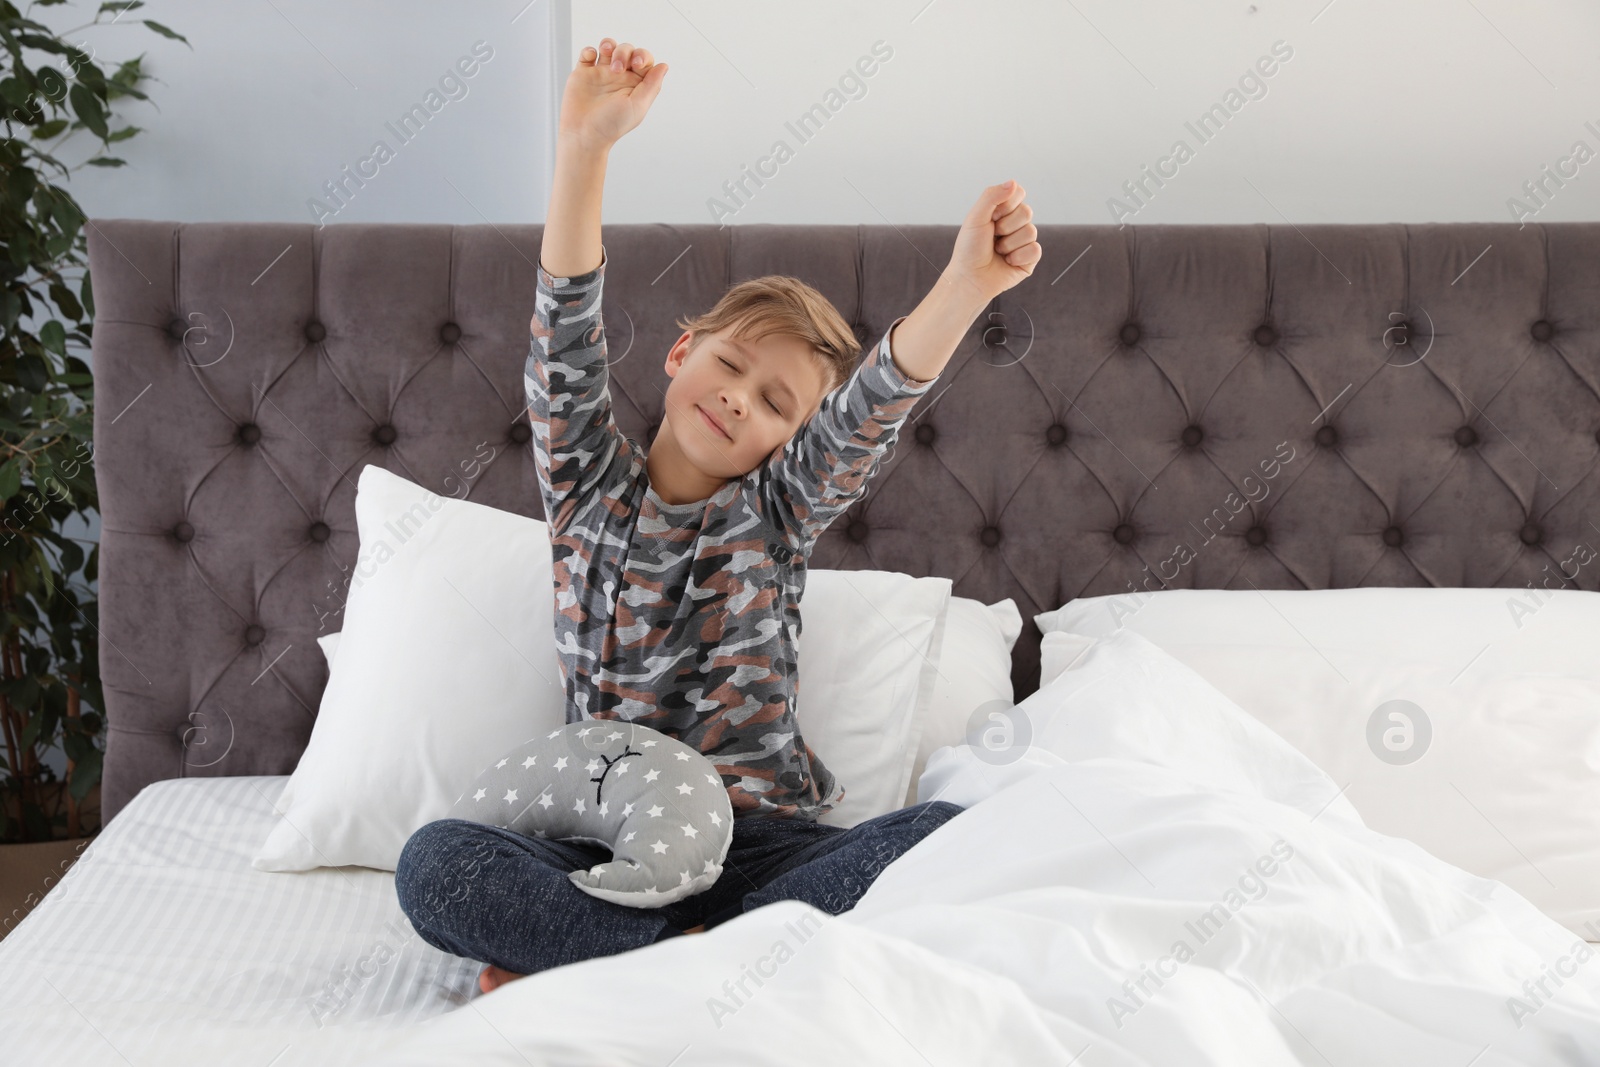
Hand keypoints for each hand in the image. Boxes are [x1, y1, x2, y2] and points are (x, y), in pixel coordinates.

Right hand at [559, 38, 668, 150]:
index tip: (637, 64)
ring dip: (608, 44)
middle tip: (616, 69)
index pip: (644, 60)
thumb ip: (652, 85)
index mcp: (635, 85)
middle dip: (624, 52)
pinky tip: (591, 58)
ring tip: (606, 52)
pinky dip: (590, 50)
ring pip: (608, 47)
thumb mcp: (638, 106)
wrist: (584, 134)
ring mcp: (601, 74)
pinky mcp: (583, 73)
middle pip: (627, 50)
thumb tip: (664, 66)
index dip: (643, 56)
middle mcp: (619, 77)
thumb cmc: (611, 125)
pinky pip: (588, 53)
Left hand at [945, 180, 1040, 302]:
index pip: (1019, 193)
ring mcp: (1024, 241)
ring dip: (1009, 244)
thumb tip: (1013, 182)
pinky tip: (1007, 262)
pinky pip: (1035, 250)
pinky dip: (1018, 257)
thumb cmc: (969, 249)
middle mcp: (1015, 223)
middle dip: (1006, 226)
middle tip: (993, 236)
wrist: (969, 278)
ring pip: (1031, 232)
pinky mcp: (1030, 259)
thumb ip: (991, 196)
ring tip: (997, 251)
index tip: (991, 217)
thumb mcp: (975, 217)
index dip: (1006, 205)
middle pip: (1027, 212)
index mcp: (1002, 210)